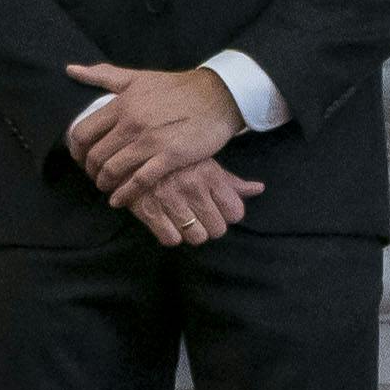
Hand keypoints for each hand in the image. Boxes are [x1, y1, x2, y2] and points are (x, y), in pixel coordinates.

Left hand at [68, 63, 243, 204]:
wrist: (218, 96)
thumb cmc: (177, 87)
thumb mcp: (138, 77)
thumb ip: (103, 75)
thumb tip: (71, 70)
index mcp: (121, 105)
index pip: (83, 133)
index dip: (77, 150)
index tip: (81, 158)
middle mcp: (132, 124)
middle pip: (96, 155)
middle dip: (90, 170)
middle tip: (94, 176)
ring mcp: (151, 141)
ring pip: (114, 169)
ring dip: (105, 183)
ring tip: (107, 187)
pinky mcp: (171, 156)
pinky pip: (140, 181)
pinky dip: (125, 194)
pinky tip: (119, 200)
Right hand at [127, 158, 264, 246]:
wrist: (131, 149)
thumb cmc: (177, 159)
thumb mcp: (206, 163)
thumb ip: (232, 181)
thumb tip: (259, 189)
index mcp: (210, 176)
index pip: (236, 213)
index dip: (229, 214)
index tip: (220, 209)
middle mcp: (193, 188)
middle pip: (218, 230)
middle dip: (212, 226)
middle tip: (202, 217)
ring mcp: (170, 200)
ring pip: (197, 238)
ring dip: (193, 233)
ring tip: (186, 221)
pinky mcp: (147, 210)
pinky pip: (171, 240)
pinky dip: (171, 236)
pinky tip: (169, 224)